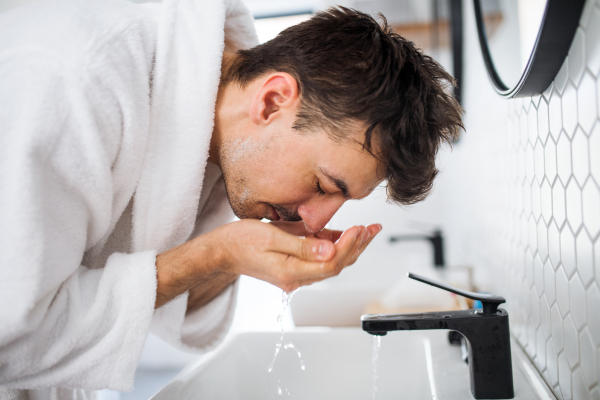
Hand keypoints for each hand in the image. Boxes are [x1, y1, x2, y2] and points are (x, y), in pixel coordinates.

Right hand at [209, 219, 381, 291]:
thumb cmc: (240, 240)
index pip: (330, 263)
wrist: (221, 251)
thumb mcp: (271, 236)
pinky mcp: (294, 268)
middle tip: (372, 229)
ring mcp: (295, 275)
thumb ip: (301, 245)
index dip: (349, 246)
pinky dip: (333, 247)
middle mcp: (295, 278)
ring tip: (366, 231)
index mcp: (290, 272)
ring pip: (330, 263)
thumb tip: (329, 249)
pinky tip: (344, 235)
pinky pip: (319, 260)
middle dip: (357, 246)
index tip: (359, 228)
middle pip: (335, 266)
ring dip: (349, 247)